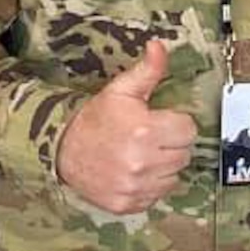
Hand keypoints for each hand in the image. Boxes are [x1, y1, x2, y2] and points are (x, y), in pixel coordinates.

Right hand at [57, 39, 196, 214]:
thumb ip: (147, 70)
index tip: (159, 121)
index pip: (188, 130)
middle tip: (149, 138)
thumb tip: (161, 46)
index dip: (176, 123)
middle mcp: (142, 162)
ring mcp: (135, 187)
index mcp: (144, 130)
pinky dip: (150, 185)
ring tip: (141, 154)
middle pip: (184, 154)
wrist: (61, 150)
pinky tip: (135, 172)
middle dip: (170, 144)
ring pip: (174, 176)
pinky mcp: (129, 204)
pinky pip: (157, 195)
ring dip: (163, 166)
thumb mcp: (120, 91)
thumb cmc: (95, 119)